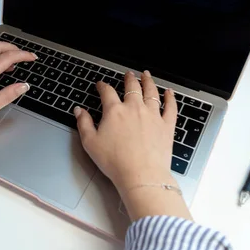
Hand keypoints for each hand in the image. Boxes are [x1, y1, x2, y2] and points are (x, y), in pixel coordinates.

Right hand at [74, 71, 176, 189]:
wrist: (141, 175)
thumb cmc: (115, 162)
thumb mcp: (90, 143)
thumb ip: (83, 123)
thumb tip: (79, 111)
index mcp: (114, 111)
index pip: (107, 92)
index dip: (103, 86)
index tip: (101, 84)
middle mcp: (134, 108)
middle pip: (132, 87)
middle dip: (129, 79)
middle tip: (128, 74)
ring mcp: (152, 115)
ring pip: (152, 92)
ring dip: (149, 81)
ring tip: (147, 75)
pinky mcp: (166, 126)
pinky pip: (170, 107)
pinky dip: (170, 98)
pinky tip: (169, 92)